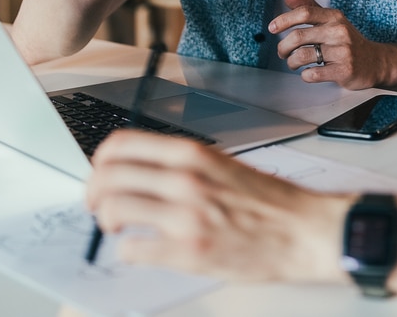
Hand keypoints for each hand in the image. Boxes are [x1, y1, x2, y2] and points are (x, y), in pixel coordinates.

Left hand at [86, 130, 347, 281]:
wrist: (303, 230)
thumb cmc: (270, 201)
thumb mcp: (223, 165)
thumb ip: (182, 166)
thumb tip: (140, 172)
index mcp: (193, 154)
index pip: (121, 144)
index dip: (99, 161)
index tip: (98, 173)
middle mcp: (185, 179)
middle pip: (108, 177)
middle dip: (93, 193)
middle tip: (97, 204)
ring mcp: (185, 216)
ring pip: (113, 211)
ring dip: (107, 222)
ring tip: (118, 227)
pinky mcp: (188, 251)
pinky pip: (132, 250)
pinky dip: (128, 251)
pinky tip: (140, 249)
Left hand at [270, 0, 388, 89]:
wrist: (376, 62)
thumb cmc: (350, 41)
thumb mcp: (334, 20)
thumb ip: (311, 8)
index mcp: (335, 17)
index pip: (305, 12)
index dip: (284, 19)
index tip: (273, 28)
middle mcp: (339, 32)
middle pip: (299, 36)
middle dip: (284, 47)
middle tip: (282, 53)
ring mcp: (342, 52)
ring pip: (303, 56)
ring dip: (292, 62)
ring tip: (294, 63)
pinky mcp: (344, 71)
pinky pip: (313, 74)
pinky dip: (305, 75)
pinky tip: (308, 73)